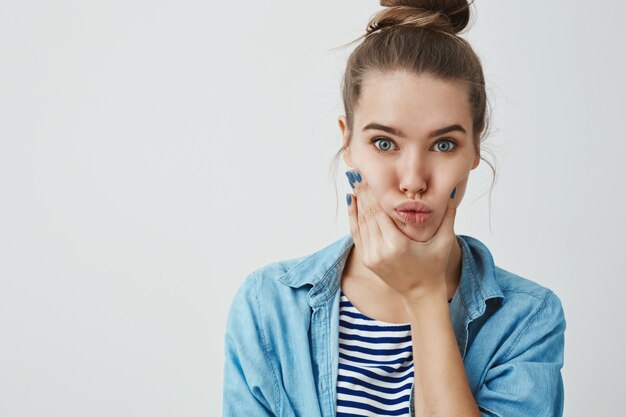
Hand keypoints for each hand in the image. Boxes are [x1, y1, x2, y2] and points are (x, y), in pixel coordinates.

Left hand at [345, 169, 458, 302]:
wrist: (420, 294)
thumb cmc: (434, 267)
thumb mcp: (445, 242)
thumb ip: (448, 215)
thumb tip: (452, 190)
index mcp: (398, 245)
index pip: (380, 212)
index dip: (372, 192)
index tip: (369, 176)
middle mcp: (380, 251)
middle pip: (367, 214)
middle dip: (362, 192)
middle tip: (357, 172)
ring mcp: (371, 256)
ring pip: (360, 223)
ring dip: (356, 202)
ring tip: (353, 181)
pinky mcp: (367, 260)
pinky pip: (357, 234)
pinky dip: (353, 217)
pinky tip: (352, 202)